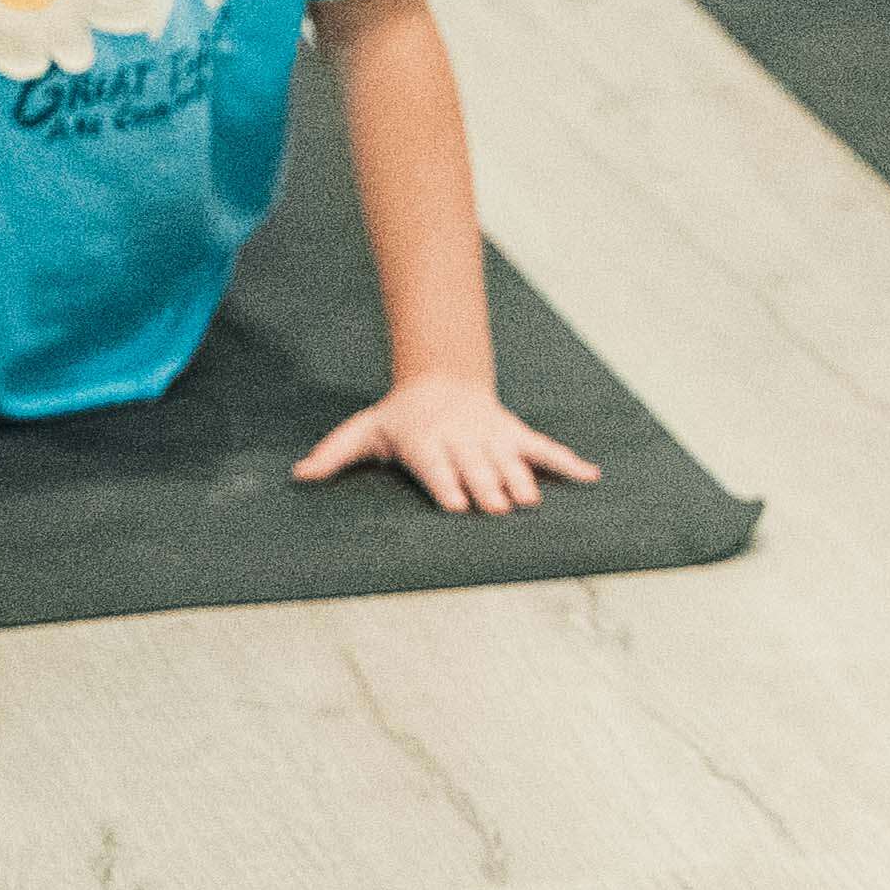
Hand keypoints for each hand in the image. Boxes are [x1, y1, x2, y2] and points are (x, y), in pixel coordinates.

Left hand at [295, 374, 601, 515]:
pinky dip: (568, 462)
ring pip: (510, 459)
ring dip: (521, 480)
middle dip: (487, 487)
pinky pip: (544, 449)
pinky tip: (591, 477)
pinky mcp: (515, 434)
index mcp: (424, 439)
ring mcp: (492, 435)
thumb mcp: (362, 430)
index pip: (436, 465)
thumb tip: (298, 475)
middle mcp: (461, 437)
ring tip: (530, 502)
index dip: (447, 483)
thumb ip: (334, 454)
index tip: (459, 505)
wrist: (440, 380)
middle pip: (476, 466)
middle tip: (498, 510)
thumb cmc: (399, 418)